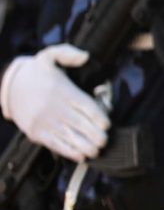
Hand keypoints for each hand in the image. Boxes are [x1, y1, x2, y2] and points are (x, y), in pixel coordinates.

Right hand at [2, 44, 107, 160]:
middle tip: (105, 141)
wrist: (9, 87)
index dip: (97, 116)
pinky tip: (80, 156)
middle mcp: (54, 107)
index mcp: (61, 90)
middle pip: (79, 123)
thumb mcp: (50, 56)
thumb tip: (85, 57)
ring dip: (84, 146)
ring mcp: (44, 121)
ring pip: (68, 136)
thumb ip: (68, 53)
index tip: (107, 124)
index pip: (84, 105)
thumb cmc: (36, 73)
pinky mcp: (36, 132)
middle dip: (94, 134)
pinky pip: (54, 144)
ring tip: (96, 150)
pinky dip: (68, 151)